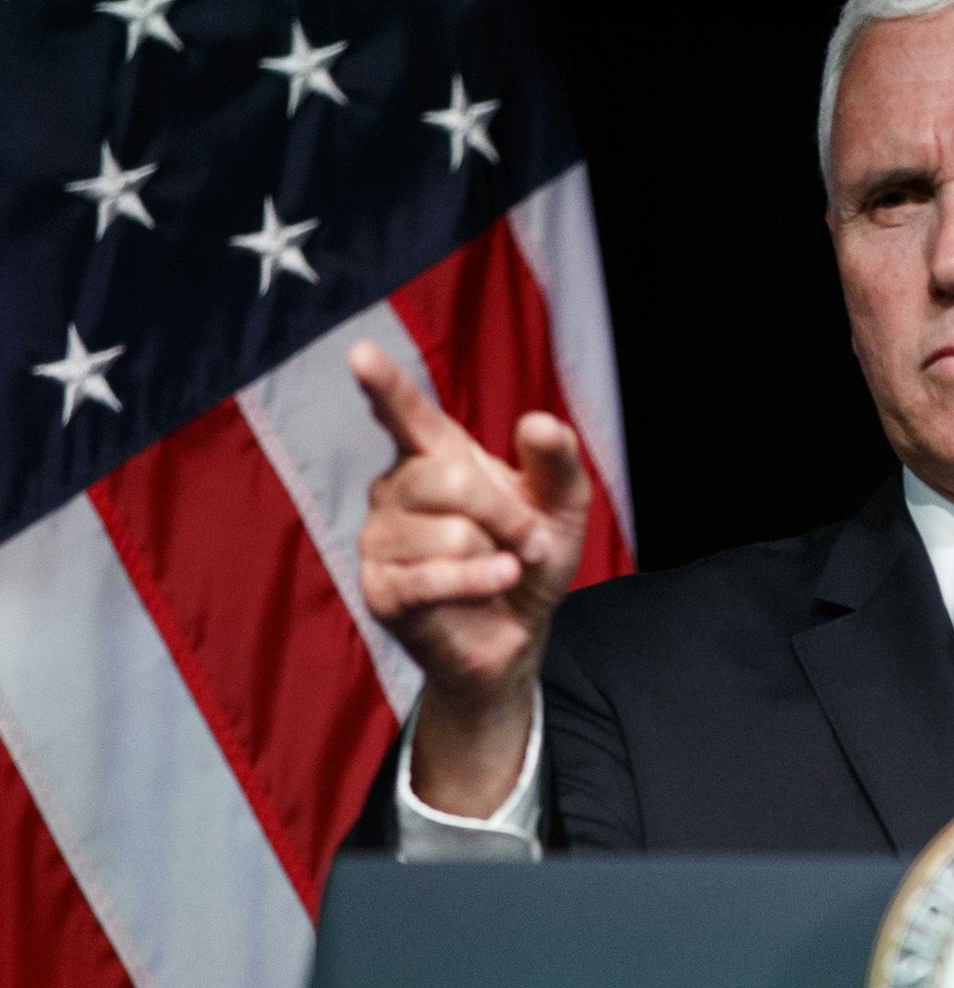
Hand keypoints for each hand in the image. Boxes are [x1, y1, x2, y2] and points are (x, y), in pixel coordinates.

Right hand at [351, 341, 589, 811]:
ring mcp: (381, 539)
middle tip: (531, 541)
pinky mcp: (382, 590)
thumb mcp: (561, 506)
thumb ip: (556, 461)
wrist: (518, 633)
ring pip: (447, 532)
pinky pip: (431, 577)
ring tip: (501, 570)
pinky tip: (496, 582)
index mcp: (434, 457)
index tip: (360, 354)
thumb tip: (538, 422)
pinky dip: (477, 581)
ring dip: (496, 556)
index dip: (384, 386)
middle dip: (506, 513)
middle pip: (448, 480)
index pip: (405, 414)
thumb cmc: (529, 558)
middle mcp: (397, 489)